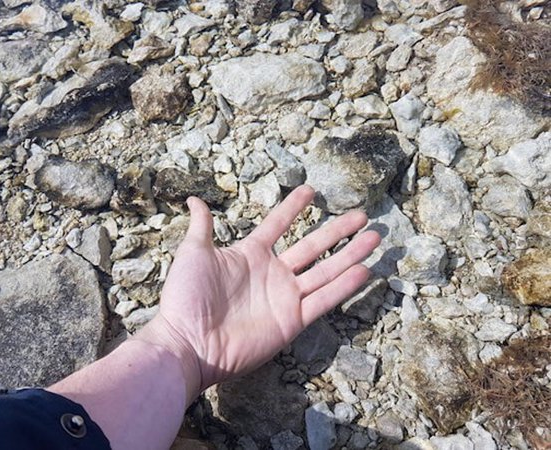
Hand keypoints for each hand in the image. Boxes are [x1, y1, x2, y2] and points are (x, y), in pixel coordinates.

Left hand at [135, 186, 380, 401]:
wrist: (188, 342)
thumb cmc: (186, 297)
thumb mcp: (193, 253)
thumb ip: (202, 226)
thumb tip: (194, 200)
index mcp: (250, 254)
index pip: (277, 225)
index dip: (293, 208)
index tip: (310, 190)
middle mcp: (272, 273)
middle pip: (312, 247)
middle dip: (337, 231)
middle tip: (361, 216)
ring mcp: (284, 297)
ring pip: (325, 271)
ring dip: (350, 255)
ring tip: (374, 238)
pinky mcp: (292, 321)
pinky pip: (322, 300)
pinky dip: (343, 287)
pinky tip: (364, 270)